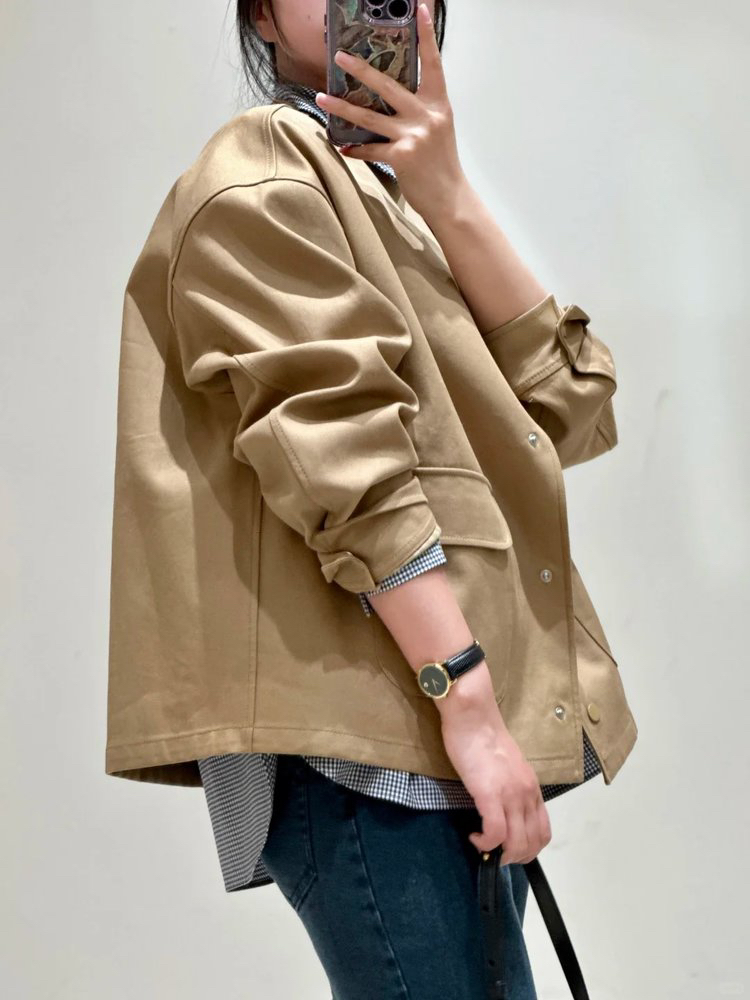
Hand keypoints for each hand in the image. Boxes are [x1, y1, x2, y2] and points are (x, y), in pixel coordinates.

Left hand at [314, 2, 464, 221]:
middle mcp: (426, 115)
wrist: (451, 198)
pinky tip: (344, 148)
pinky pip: (370, 149)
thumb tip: (391, 99)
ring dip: (342, 107)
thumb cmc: (442, 164)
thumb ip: (420, 110)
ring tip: (322, 97)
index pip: (432, 63)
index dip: (426, 36)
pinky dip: (356, 150)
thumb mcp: (438, 129)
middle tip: (340, 56)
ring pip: (369, 116)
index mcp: (438, 104)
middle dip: (360, 69)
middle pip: (387, 85)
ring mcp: (413, 136)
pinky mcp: (402, 156)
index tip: (419, 9)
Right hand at [436, 663, 552, 863]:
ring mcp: (510, 795)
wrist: (473, 717)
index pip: (543, 831)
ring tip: (484, 848)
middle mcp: (527, 794)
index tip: (510, 850)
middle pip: (532, 842)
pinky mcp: (490, 794)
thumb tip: (502, 808)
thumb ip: (511, 787)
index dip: (529, 849)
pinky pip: (495, 833)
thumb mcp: (507, 767)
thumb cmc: (483, 737)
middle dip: (514, 858)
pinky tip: (474, 838)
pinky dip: (484, 843)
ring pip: (516, 843)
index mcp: (532, 788)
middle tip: (494, 856)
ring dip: (501, 855)